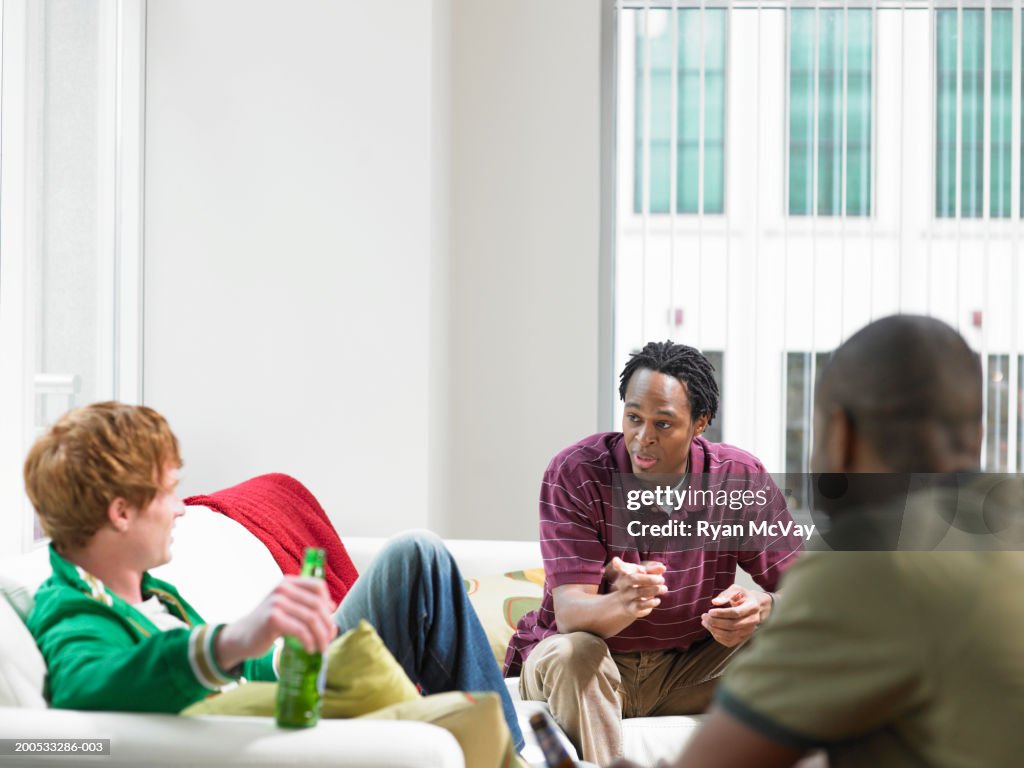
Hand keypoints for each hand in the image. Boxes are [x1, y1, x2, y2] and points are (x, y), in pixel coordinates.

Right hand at [215, 576, 336, 670]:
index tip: (330, 621)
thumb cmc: (268, 624)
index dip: (328, 604)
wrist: (241, 637)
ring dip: (321, 636)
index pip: (318, 587)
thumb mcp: (287, 608)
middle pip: (317, 605)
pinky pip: (300, 630)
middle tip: (330, 638)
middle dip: (328, 624)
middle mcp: (283, 588)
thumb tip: (332, 607)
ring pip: (311, 618)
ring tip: (322, 647)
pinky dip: (309, 641)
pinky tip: (310, 649)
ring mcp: (277, 602)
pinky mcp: (272, 618)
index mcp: (288, 582)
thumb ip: (305, 604)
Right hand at [604, 557, 667, 618]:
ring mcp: (626, 597)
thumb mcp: (643, 575)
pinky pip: (640, 605)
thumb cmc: (637, 584)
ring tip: (664, 588)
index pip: (621, 568)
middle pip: (633, 578)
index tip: (616, 560)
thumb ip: (652, 570)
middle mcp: (623, 585)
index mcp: (624, 573)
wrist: (625, 603)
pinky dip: (651, 603)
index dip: (619, 565)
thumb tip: (663, 567)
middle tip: (662, 579)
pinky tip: (658, 600)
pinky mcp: (632, 608)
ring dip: (654, 590)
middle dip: (649, 578)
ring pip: (639, 592)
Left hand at [701, 584, 770, 647]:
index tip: (709, 611)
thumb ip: (726, 595)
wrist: (755, 606)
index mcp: (752, 607)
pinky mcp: (743, 638)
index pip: (736, 613)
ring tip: (705, 622)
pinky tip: (711, 628)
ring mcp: (749, 631)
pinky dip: (718, 637)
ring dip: (714, 630)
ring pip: (730, 635)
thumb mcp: (736, 589)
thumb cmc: (743, 596)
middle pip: (732, 625)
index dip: (721, 613)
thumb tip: (714, 602)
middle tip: (704, 616)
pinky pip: (729, 642)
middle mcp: (753, 621)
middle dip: (715, 622)